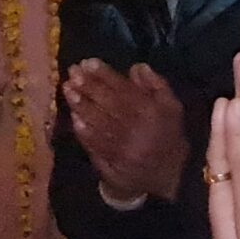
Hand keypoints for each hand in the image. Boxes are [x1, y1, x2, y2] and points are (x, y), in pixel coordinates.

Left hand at [64, 61, 188, 200]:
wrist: (169, 176)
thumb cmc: (167, 134)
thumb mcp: (172, 107)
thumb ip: (156, 85)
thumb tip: (136, 67)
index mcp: (154, 114)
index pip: (125, 90)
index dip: (105, 75)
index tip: (88, 62)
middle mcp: (138, 131)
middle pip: (109, 105)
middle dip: (89, 87)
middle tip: (73, 72)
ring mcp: (124, 150)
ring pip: (100, 124)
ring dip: (81, 106)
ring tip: (67, 89)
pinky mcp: (113, 165)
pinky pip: (96, 146)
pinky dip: (84, 131)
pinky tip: (73, 117)